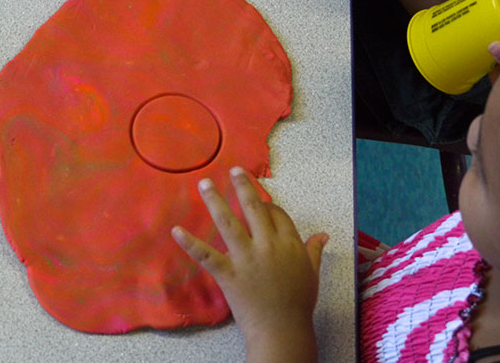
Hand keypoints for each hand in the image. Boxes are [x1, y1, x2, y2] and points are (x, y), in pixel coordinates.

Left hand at [172, 167, 327, 362]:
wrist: (282, 330)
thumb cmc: (298, 302)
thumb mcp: (312, 273)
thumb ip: (314, 250)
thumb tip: (323, 235)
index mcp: (289, 243)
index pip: (277, 214)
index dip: (268, 204)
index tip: (261, 200)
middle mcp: (268, 245)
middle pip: (254, 209)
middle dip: (243, 187)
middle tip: (233, 170)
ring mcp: (246, 259)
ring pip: (229, 223)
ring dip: (215, 201)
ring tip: (204, 183)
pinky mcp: (228, 274)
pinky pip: (206, 255)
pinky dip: (190, 243)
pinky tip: (176, 231)